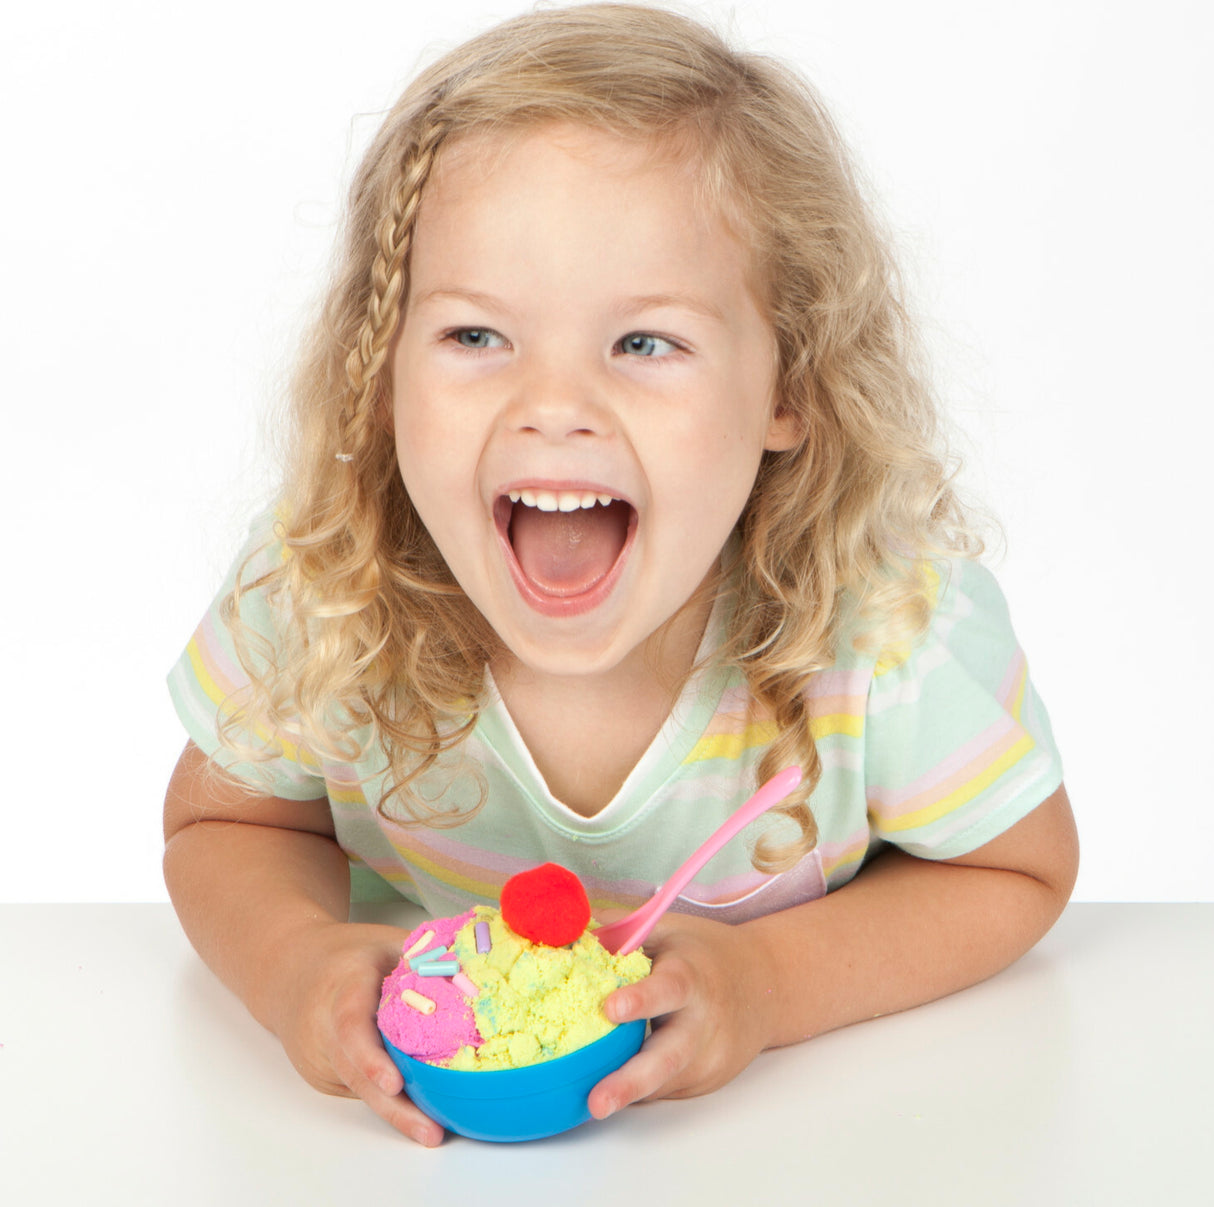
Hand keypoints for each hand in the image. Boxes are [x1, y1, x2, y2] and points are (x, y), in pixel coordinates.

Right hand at [264, 921, 444, 1146]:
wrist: (288, 970)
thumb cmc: (344, 953)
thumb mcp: (384, 942)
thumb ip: (423, 957)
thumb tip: (476, 968)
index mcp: (341, 987)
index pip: (351, 1026)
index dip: (371, 1058)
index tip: (394, 1083)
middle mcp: (323, 1028)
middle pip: (356, 1074)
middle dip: (394, 1108)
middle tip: (430, 1132)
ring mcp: (320, 1057)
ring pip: (359, 1090)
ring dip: (396, 1113)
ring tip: (432, 1131)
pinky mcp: (324, 1076)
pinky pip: (358, 1090)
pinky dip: (386, 1102)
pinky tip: (416, 1112)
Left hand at [587, 912, 776, 1118]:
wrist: (765, 986)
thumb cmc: (706, 953)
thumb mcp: (670, 930)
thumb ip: (623, 930)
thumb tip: (569, 929)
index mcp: (691, 978)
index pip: (668, 989)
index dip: (641, 1000)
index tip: (611, 1009)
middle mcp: (702, 1023)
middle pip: (668, 1058)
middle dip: (631, 1082)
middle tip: (596, 1102)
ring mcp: (706, 1058)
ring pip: (662, 1082)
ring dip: (626, 1094)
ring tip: (593, 1104)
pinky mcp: (704, 1081)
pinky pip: (664, 1089)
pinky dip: (638, 1089)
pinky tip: (617, 1084)